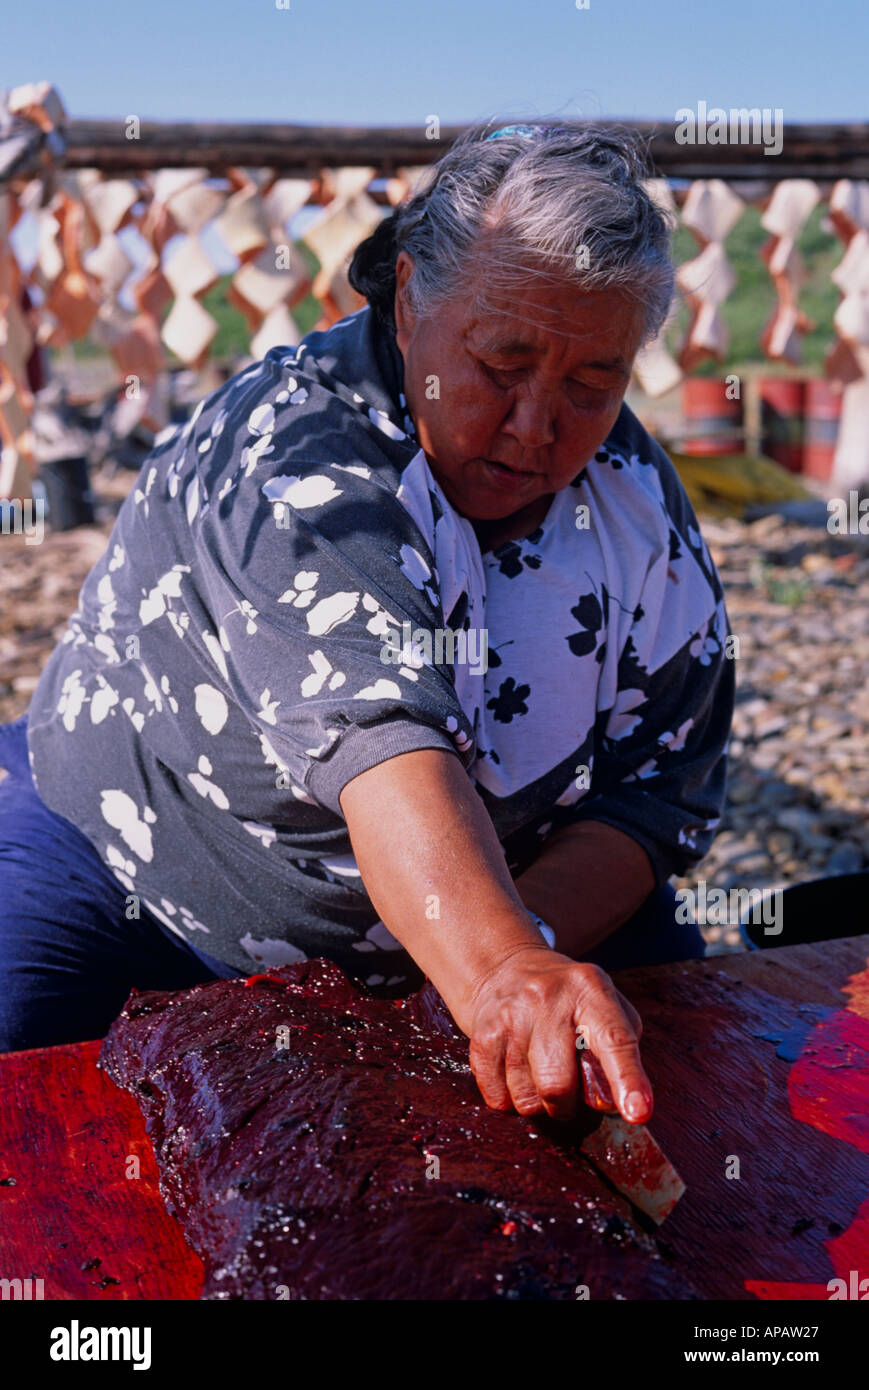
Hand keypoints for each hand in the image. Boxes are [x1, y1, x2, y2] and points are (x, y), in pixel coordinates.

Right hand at [466, 946, 651, 1124]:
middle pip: (557, 1083)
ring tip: (539, 1075)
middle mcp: (548, 997)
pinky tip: (515, 1075)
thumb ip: (621, 1046)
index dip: (627, 1078)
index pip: (614, 1039)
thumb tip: (621, 1101)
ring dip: (537, 1102)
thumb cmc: (569, 999)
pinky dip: (509, 1100)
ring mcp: (511, 1014)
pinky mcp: (483, 1033)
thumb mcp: (605, 1003)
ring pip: (525, 1096)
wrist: (506, 968)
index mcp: (590, 989)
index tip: (638, 1112)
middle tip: (568, 1094)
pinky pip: (497, 1095)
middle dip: (566, 1105)